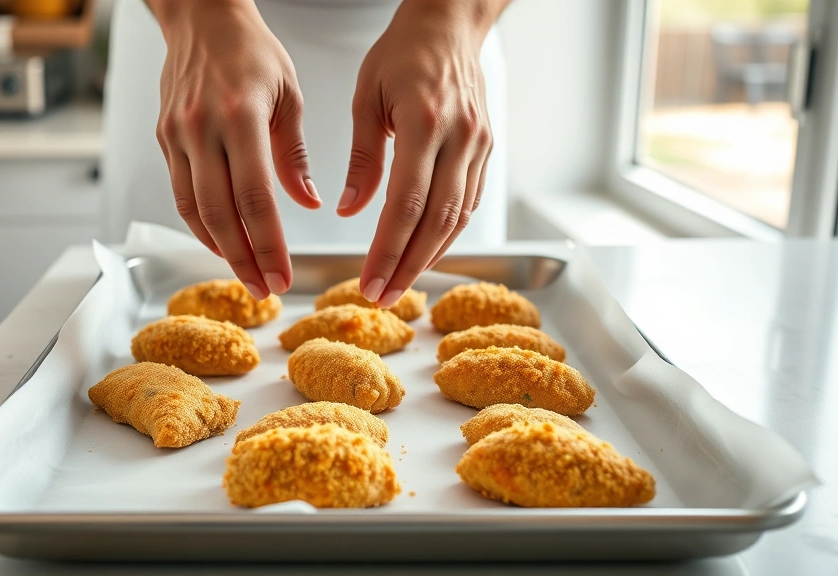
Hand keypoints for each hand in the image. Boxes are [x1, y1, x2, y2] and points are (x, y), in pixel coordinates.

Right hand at [148, 0, 320, 299]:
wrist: (202, 18)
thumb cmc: (251, 51)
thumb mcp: (288, 95)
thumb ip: (294, 154)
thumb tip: (309, 202)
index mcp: (240, 114)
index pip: (255, 196)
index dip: (268, 243)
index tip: (282, 274)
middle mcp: (202, 127)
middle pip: (220, 213)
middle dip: (244, 259)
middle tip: (264, 288)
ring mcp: (177, 134)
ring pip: (195, 210)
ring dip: (221, 249)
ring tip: (246, 274)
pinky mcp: (165, 138)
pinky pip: (181, 193)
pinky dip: (200, 225)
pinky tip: (221, 243)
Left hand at [339, 0, 506, 307]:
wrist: (450, 25)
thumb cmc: (403, 54)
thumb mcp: (367, 97)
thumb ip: (362, 157)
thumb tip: (351, 209)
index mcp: (425, 122)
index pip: (406, 203)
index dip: (387, 250)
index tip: (368, 281)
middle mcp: (460, 137)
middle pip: (436, 220)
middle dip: (408, 266)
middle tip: (383, 296)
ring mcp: (478, 145)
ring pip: (458, 217)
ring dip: (429, 257)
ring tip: (401, 284)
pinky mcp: (486, 150)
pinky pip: (469, 202)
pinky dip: (448, 233)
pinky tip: (425, 252)